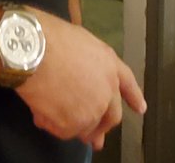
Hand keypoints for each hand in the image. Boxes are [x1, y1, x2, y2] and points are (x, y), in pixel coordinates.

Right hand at [15, 9, 146, 150]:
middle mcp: (107, 90)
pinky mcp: (74, 124)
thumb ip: (86, 62)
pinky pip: (64, 131)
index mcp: (109, 65)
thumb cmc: (50, 38)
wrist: (34, 52)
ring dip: (73, 126)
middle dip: (103, 127)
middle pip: (111, 116)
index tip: (140, 109)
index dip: (134, 97)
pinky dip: (52, 125)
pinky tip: (40, 114)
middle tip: (94, 137)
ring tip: (53, 117)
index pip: (127, 83)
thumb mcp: (78, 40)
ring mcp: (92, 109)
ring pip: (86, 127)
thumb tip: (78, 75)